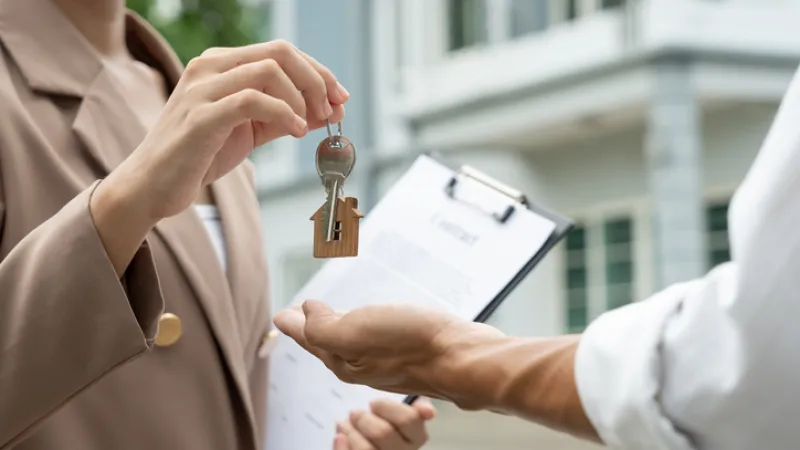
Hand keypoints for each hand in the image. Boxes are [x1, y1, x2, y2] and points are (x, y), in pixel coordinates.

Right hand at [97, 39, 346, 224]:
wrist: (153, 186)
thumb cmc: (200, 156)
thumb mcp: (248, 130)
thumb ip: (282, 115)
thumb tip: (327, 110)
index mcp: (221, 64)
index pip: (281, 51)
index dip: (318, 72)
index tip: (340, 98)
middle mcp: (210, 67)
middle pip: (280, 52)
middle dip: (317, 80)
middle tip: (332, 111)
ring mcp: (203, 88)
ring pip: (270, 70)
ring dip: (303, 98)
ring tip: (311, 126)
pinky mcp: (201, 116)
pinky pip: (253, 100)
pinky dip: (284, 113)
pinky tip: (296, 132)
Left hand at [272, 301, 504, 400]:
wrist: (462, 358)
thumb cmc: (413, 345)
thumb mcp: (355, 333)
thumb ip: (323, 326)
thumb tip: (306, 313)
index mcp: (344, 361)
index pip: (311, 339)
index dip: (295, 325)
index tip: (281, 314)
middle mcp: (363, 364)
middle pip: (329, 343)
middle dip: (311, 329)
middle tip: (298, 314)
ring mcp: (386, 359)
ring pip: (352, 342)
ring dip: (336, 327)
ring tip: (327, 315)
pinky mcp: (408, 351)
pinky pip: (375, 338)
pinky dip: (363, 327)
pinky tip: (370, 322)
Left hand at [333, 398, 435, 449]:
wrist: (373, 438)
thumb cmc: (387, 423)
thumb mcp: (404, 411)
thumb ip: (417, 406)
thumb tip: (428, 411)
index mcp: (417, 436)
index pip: (408, 419)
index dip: (386, 407)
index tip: (374, 403)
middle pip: (383, 433)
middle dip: (363, 419)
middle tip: (355, 413)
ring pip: (366, 449)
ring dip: (351, 433)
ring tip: (345, 424)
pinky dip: (342, 446)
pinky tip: (340, 436)